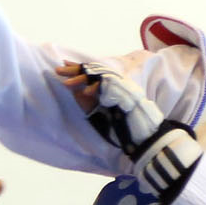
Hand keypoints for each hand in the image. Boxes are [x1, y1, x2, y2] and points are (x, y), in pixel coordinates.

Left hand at [61, 59, 199, 198]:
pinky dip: (97, 90)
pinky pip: (111, 90)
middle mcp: (121, 86)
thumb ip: (90, 104)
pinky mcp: (128, 98)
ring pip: (101, 77)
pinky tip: (84, 93)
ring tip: (66, 82)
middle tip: (59, 68)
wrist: (147, 141)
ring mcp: (125, 90)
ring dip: (83, 79)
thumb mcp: (101, 115)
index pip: (95, 74)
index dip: (80, 68)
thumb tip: (76, 92)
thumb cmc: (126, 130)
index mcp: (114, 89)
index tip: (64, 63)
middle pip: (97, 71)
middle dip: (76, 69)